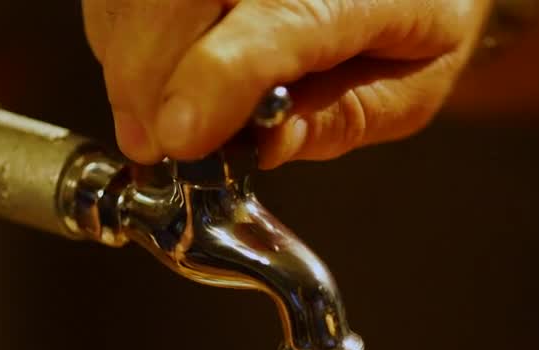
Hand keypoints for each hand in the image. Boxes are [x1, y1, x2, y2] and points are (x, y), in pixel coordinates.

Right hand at [82, 0, 493, 166]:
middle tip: (154, 144)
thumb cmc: (418, 15)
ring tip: (151, 116)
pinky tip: (151, 67)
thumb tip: (267, 145)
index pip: (278, 19)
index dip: (215, 80)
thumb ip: (343, 116)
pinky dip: (120, 26)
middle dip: (147, 75)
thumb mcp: (411, 85)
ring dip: (126, 54)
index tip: (179, 141)